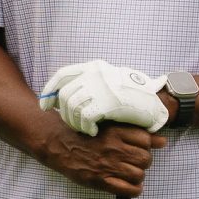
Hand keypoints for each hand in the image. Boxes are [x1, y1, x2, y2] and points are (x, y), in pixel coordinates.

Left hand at [40, 60, 167, 136]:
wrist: (153, 99)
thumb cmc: (130, 94)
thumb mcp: (108, 82)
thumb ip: (89, 84)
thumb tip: (63, 95)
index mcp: (93, 67)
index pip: (62, 75)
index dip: (50, 91)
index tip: (45, 106)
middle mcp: (95, 74)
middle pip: (65, 94)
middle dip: (64, 113)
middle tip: (71, 124)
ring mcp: (101, 87)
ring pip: (72, 106)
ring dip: (75, 122)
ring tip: (84, 129)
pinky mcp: (107, 102)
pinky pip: (85, 117)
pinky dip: (86, 127)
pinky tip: (93, 132)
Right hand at [40, 121, 165, 196]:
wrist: (59, 145)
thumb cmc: (85, 134)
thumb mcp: (110, 127)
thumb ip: (136, 133)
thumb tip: (162, 141)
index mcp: (116, 131)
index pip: (146, 140)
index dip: (145, 145)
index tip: (139, 147)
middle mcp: (114, 148)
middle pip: (145, 159)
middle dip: (143, 161)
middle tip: (134, 161)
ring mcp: (108, 165)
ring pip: (139, 174)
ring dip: (138, 175)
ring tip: (130, 172)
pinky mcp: (101, 181)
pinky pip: (129, 190)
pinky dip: (134, 190)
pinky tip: (130, 186)